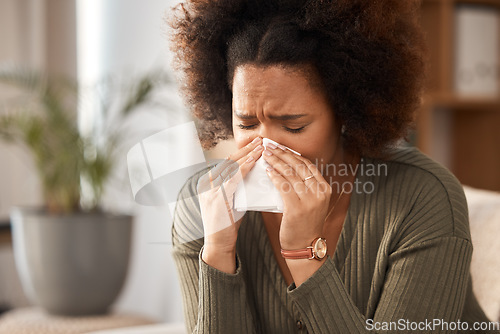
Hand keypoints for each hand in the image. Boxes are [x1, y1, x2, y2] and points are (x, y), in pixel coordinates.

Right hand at [197, 136, 262, 261]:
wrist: (218, 244)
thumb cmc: (226, 224)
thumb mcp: (230, 201)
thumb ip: (236, 188)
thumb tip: (253, 176)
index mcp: (207, 183)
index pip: (227, 163)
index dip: (241, 152)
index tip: (255, 145)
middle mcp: (206, 183)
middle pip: (228, 160)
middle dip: (246, 149)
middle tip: (261, 140)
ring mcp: (210, 189)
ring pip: (231, 166)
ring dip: (248, 154)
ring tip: (261, 147)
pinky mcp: (217, 197)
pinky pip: (233, 177)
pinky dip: (245, 167)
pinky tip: (254, 161)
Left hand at [262, 143, 331, 249]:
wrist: (305, 246)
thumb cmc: (304, 224)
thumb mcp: (311, 202)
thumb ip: (304, 187)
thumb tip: (285, 167)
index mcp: (325, 188)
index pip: (308, 164)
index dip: (292, 153)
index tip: (280, 146)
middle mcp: (319, 192)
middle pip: (298, 166)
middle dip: (282, 153)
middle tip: (269, 146)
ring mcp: (309, 200)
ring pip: (290, 174)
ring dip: (276, 162)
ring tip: (266, 155)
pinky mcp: (297, 208)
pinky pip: (284, 186)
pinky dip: (275, 176)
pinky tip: (268, 170)